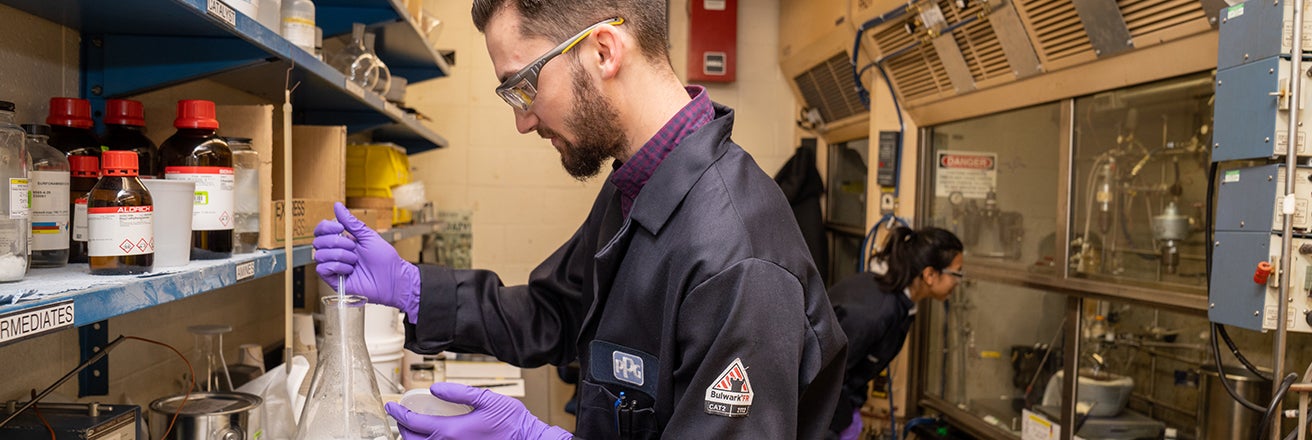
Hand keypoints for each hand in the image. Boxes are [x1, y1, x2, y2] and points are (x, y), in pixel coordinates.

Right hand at [313, 202, 419, 317]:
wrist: (391, 278)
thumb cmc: (384, 258)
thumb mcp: (367, 235)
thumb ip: (350, 222)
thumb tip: (337, 206)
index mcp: (342, 241)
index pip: (321, 231)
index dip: (325, 227)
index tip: (340, 228)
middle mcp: (335, 253)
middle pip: (318, 241)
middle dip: (337, 242)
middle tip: (354, 247)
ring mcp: (334, 267)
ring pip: (319, 255)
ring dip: (340, 255)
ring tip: (354, 260)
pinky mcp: (334, 280)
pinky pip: (322, 269)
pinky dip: (337, 267)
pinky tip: (350, 270)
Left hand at [387, 383, 571, 439]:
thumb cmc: (512, 423)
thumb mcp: (487, 399)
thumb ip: (459, 393)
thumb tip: (435, 388)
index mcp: (453, 431)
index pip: (414, 423)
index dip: (399, 413)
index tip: (392, 406)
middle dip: (402, 427)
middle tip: (401, 416)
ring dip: (414, 439)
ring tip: (414, 427)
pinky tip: (432, 437)